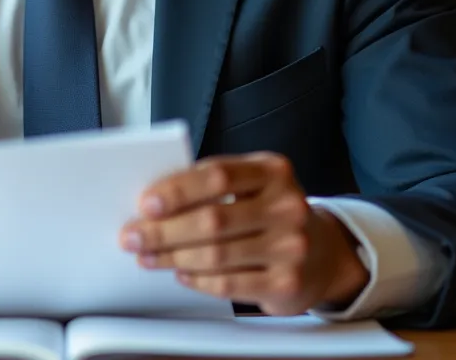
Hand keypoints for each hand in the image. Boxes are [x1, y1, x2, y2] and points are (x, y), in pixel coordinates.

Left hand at [119, 153, 367, 315]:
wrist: (323, 251)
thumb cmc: (270, 210)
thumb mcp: (253, 184)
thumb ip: (213, 184)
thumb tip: (155, 200)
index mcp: (273, 170)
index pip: (218, 175)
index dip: (178, 190)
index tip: (145, 203)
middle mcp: (287, 205)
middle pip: (213, 219)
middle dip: (164, 230)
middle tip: (133, 236)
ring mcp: (291, 247)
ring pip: (217, 255)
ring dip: (173, 257)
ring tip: (148, 256)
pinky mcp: (287, 283)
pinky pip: (230, 285)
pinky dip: (198, 280)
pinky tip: (180, 273)